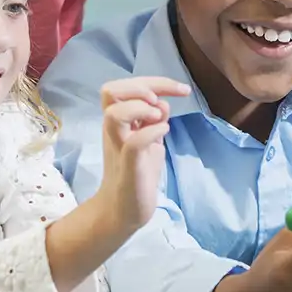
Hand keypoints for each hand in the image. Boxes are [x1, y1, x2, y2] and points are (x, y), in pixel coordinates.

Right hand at [96, 76, 182, 234]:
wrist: (124, 210)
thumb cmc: (137, 173)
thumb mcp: (150, 140)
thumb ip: (154, 120)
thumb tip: (163, 102)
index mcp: (119, 121)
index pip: (125, 87)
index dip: (154, 81)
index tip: (181, 89)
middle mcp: (114, 131)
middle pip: (110, 91)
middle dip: (140, 86)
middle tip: (157, 101)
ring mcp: (119, 148)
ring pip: (114, 114)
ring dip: (140, 108)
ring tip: (158, 118)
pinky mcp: (129, 167)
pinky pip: (134, 143)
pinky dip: (151, 132)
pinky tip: (164, 133)